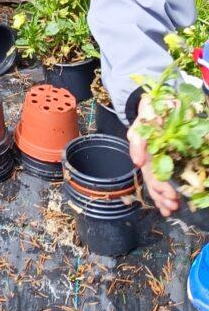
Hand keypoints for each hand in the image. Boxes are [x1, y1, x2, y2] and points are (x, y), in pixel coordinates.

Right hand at [128, 96, 179, 216]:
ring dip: (164, 198)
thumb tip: (137, 162)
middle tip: (174, 205)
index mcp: (145, 152)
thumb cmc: (148, 111)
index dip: (161, 187)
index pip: (153, 175)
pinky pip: (165, 177)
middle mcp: (150, 159)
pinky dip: (167, 193)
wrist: (154, 101)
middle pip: (155, 183)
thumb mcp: (141, 121)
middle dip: (164, 197)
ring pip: (158, 184)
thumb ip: (137, 140)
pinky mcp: (165, 158)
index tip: (172, 195)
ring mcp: (157, 159)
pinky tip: (172, 204)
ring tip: (172, 209)